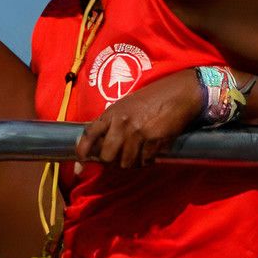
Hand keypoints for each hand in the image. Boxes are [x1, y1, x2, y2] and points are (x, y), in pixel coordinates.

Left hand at [73, 70, 202, 168]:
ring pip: (125, 163)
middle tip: (118, 159)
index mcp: (111, 113)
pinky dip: (146, 161)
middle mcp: (121, 123)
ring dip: (130, 163)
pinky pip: (144, 161)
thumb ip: (111, 123)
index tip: (79, 164)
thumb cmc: (151, 99)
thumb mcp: (125, 106)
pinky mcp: (154, 140)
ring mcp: (137, 132)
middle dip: (111, 162)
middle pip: (106, 157)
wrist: (178, 93)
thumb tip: (97, 144)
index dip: (81, 151)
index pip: (89, 134)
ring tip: (137, 155)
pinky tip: (150, 154)